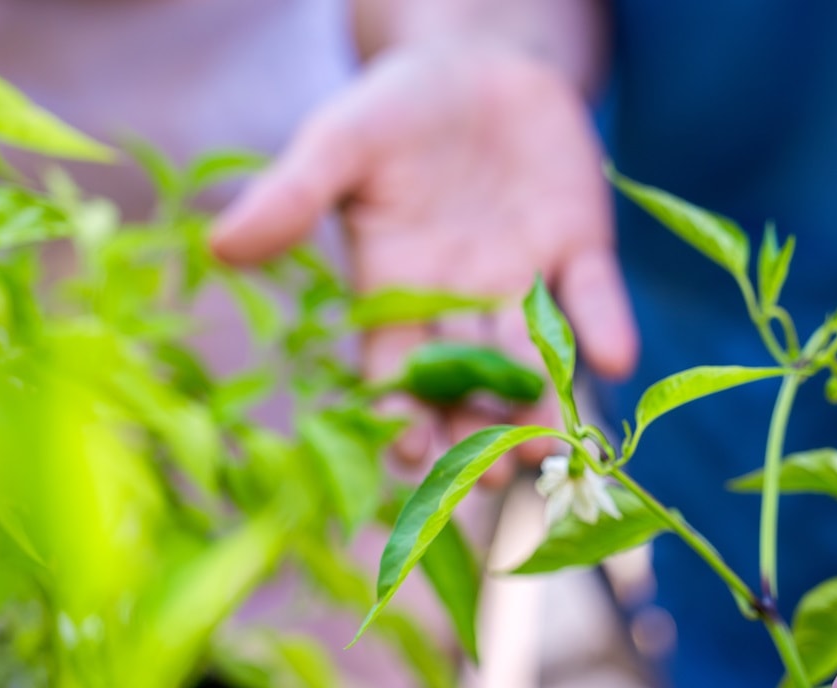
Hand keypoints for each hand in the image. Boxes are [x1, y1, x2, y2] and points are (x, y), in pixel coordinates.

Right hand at [208, 41, 634, 466]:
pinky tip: (617, 358)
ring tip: (547, 446)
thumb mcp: (337, 144)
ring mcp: (524, 282)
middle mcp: (462, 305)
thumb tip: (219, 246)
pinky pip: (594, 297)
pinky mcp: (580, 250)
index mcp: (397, 294)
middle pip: (467, 384)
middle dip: (477, 433)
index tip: (406, 454)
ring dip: (541, 403)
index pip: (394, 370)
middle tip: (489, 479)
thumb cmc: (394, 110)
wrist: (475, 59)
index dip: (399, 413)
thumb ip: (291, 197)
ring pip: (533, 358)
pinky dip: (605, 326)